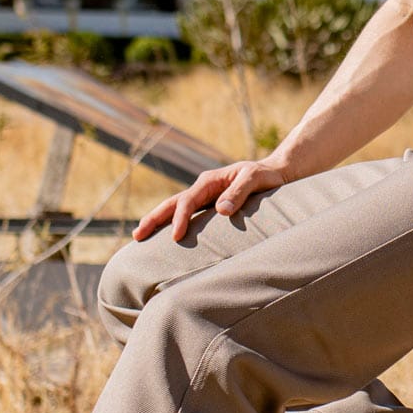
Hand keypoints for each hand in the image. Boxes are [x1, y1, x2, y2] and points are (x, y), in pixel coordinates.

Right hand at [133, 158, 291, 242]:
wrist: (275, 173)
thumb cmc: (266, 176)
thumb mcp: (255, 179)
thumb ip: (239, 193)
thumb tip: (221, 210)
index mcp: (210, 181)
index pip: (188, 201)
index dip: (180, 218)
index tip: (175, 237)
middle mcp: (203, 188)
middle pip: (171, 203)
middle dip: (153, 219)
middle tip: (137, 236)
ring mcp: (204, 197)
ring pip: (174, 209)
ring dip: (156, 221)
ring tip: (139, 237)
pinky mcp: (208, 207)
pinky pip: (186, 216)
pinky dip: (171, 224)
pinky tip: (163, 238)